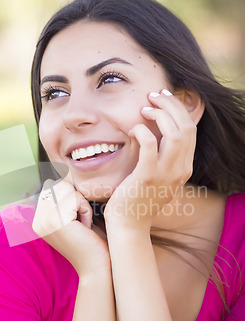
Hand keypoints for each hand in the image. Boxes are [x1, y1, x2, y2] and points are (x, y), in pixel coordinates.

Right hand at [32, 177, 110, 274]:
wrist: (98, 267)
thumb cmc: (93, 242)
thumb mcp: (76, 216)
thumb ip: (68, 198)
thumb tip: (65, 173)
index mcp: (40, 219)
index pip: (56, 187)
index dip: (73, 198)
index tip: (78, 220)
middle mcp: (37, 219)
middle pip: (61, 186)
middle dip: (77, 200)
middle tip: (82, 224)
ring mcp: (44, 220)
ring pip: (69, 190)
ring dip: (82, 205)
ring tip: (83, 226)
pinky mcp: (55, 221)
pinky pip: (76, 199)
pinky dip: (86, 211)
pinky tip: (85, 229)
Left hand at [104, 89, 196, 230]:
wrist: (129, 225)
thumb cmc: (138, 198)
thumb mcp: (158, 177)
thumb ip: (162, 158)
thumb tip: (152, 134)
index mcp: (184, 168)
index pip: (191, 130)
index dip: (178, 109)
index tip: (163, 99)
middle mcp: (180, 170)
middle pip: (186, 127)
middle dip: (171, 105)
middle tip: (153, 96)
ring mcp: (166, 174)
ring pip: (174, 133)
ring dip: (160, 114)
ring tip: (144, 108)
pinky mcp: (147, 177)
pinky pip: (150, 144)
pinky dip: (142, 131)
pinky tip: (133, 130)